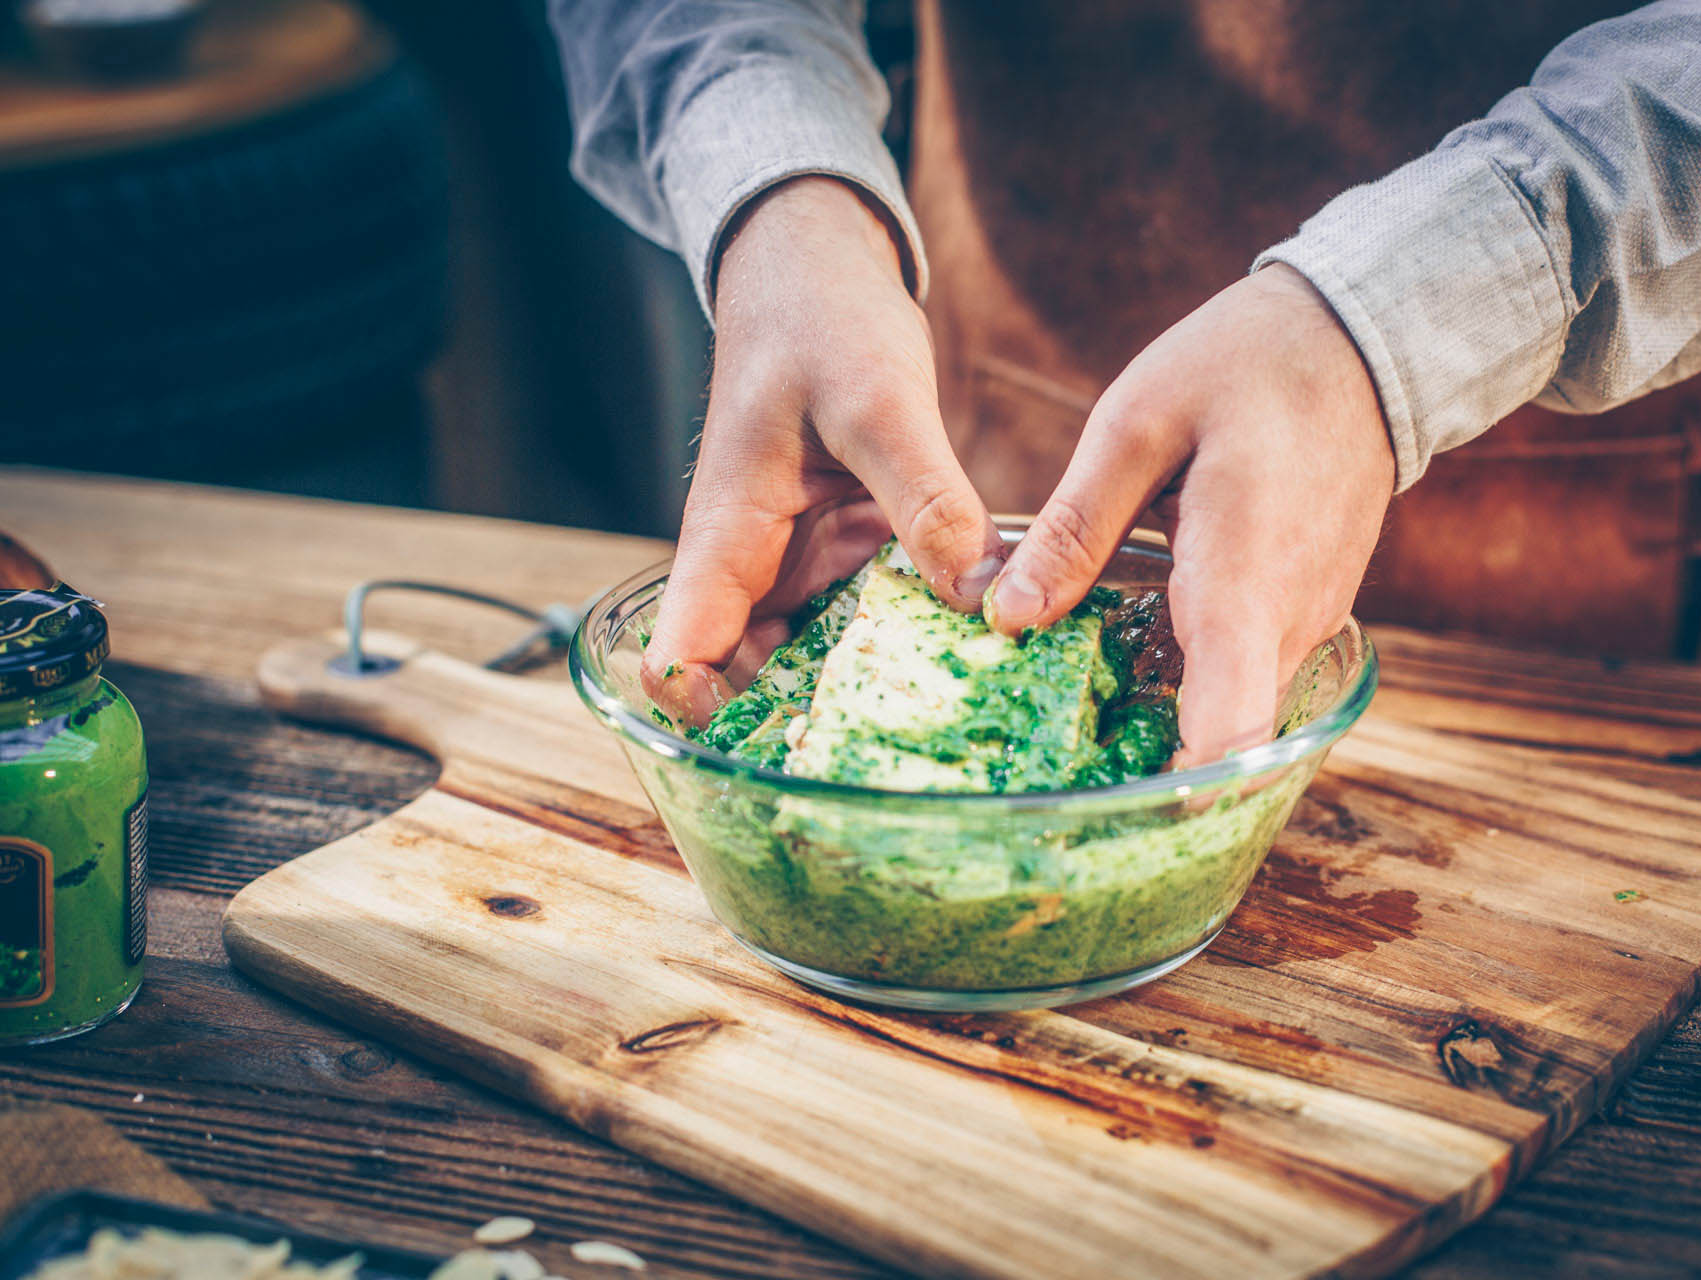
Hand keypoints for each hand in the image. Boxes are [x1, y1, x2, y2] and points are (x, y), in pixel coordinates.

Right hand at [644, 177, 1005, 726]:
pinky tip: (968, 666)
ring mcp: (799, 560)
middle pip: (752, 681)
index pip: (680, 659)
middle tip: (896, 773)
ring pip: (816, 655)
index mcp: (723, 537)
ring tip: (945, 741)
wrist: (817, 263)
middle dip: (806, 730)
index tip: (785, 759)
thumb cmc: (819, 318)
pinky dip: (905, 640)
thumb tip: (985, 600)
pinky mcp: (843, 546)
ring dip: (865, 692)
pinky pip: (866, 614)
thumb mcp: (878, 403)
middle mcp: (753, 565)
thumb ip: (929, 499)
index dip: (711, 722)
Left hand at [983, 264, 1394, 764]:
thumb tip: (1006, 617)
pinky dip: (1194, 685)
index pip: (1232, 724)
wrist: (1360, 342)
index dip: (1186, 791)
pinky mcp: (1304, 612)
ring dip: (1167, 727)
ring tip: (1068, 726)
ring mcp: (1305, 621)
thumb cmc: (1244, 365)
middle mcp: (1287, 620)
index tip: (1122, 823)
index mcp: (1243, 576)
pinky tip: (1125, 663)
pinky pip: (1244, 673)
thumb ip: (1073, 528)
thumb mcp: (1135, 424)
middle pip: (1224, 738)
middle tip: (1044, 771)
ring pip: (1233, 709)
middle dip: (1147, 766)